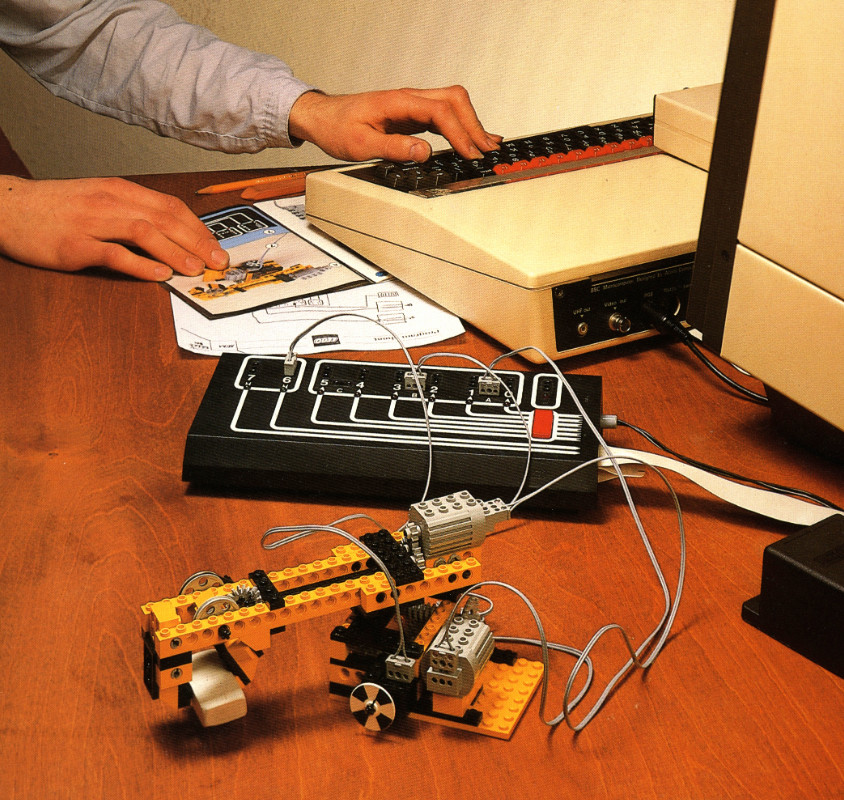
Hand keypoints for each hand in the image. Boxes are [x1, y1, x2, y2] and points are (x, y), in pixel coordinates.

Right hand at [0, 176, 228, 280]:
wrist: (8, 207)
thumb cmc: (58, 208)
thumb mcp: (100, 200)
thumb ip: (133, 212)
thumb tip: (172, 233)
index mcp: (120, 191)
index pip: (170, 206)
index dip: (198, 228)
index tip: (216, 247)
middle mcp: (110, 202)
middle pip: (165, 219)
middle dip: (197, 242)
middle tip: (218, 262)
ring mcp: (92, 223)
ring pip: (144, 232)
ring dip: (175, 252)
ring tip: (195, 269)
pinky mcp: (75, 245)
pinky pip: (113, 254)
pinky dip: (140, 265)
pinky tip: (159, 274)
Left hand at [288, 86, 501, 162]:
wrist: (323, 118)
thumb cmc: (337, 128)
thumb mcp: (360, 143)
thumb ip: (393, 148)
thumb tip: (423, 152)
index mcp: (398, 102)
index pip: (440, 112)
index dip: (459, 133)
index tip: (470, 153)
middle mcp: (409, 99)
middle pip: (454, 99)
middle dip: (473, 124)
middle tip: (485, 151)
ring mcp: (412, 105)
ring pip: (452, 103)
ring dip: (471, 123)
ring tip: (487, 145)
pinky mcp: (412, 115)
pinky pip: (443, 115)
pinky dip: (460, 126)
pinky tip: (470, 139)